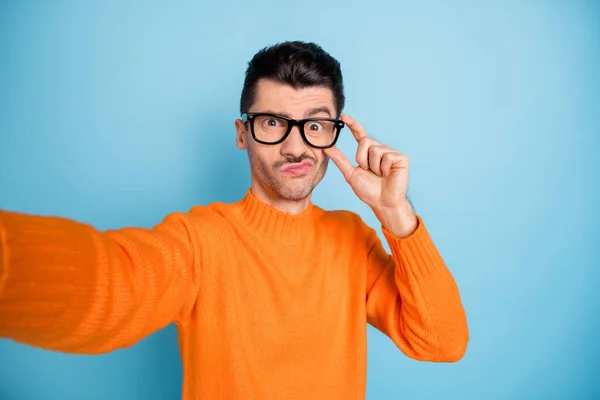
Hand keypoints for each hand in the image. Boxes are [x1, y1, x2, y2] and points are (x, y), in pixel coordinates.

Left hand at [324, 115, 417, 236]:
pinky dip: (384, 168)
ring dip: (373, 166)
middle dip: (362, 158)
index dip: (353, 124)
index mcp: (368, 152)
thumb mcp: (351, 174)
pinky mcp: (401, 158)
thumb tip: (326, 148)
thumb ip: (340, 160)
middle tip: (369, 171)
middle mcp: (380, 149)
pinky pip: (386, 156)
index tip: (343, 116)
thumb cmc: (369, 191)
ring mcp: (391, 153)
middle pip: (365, 141)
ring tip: (380, 175)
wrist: (382, 203)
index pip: (360, 134)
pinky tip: (388, 175)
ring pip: (375, 149)